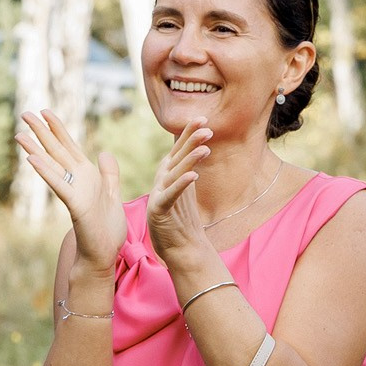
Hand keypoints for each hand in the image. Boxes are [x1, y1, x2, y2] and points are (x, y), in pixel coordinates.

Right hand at [16, 110, 125, 270]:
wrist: (104, 253)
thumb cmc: (106, 228)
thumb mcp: (113, 194)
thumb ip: (109, 174)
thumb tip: (104, 153)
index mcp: (86, 175)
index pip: (69, 147)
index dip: (58, 129)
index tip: (46, 111)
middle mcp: (76, 180)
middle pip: (56, 151)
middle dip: (41, 132)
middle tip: (24, 114)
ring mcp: (74, 192)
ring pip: (52, 166)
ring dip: (36, 150)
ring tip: (20, 135)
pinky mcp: (75, 205)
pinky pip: (59, 185)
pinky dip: (46, 172)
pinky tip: (33, 160)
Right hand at [143, 123, 216, 265]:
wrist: (178, 247)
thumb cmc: (181, 218)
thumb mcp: (184, 188)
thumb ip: (186, 168)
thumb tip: (195, 147)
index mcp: (168, 174)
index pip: (179, 149)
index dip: (189, 133)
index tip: (202, 118)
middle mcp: (162, 181)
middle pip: (177, 156)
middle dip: (191, 140)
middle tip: (206, 125)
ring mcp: (159, 195)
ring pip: (175, 173)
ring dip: (190, 159)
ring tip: (205, 147)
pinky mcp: (159, 210)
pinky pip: (172, 195)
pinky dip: (182, 184)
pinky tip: (194, 175)